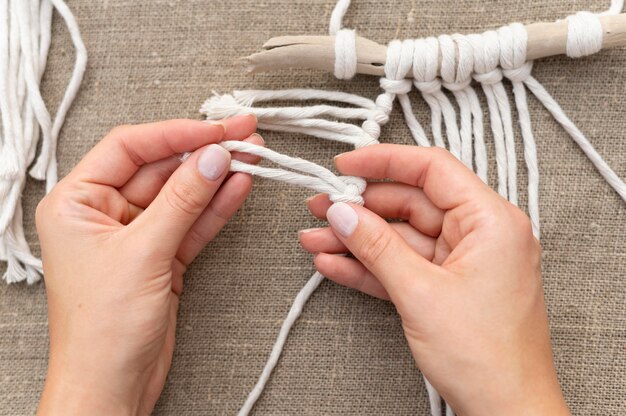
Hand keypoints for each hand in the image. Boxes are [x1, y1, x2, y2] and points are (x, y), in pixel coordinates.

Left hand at [36, 115, 259, 414]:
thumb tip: (213, 157)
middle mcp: (103, 213)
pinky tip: (239, 186)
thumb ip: (182, 201)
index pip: (130, 148)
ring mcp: (136, 236)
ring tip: (253, 157)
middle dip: (204, 154)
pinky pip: (191, 223)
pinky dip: (216, 207)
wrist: (112, 387)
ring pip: (181, 196)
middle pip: (160, 169)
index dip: (176, 134)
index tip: (217, 129)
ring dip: (216, 178)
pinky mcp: (161, 257)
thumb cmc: (102, 329)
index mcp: (76, 202)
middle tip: (245, 138)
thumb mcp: (143, 253)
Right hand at [300, 145, 568, 414]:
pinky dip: (370, 266)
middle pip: (411, 204)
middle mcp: (480, 235)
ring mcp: (462, 263)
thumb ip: (377, 246)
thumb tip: (342, 212)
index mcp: (490, 221)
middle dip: (361, 208)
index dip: (384, 162)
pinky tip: (334, 263)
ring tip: (313, 238)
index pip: (432, 170)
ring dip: (357, 240)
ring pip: (401, 238)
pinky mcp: (446, 288)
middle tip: (319, 207)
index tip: (345, 165)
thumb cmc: (485, 357)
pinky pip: (403, 266)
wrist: (507, 413)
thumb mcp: (420, 293)